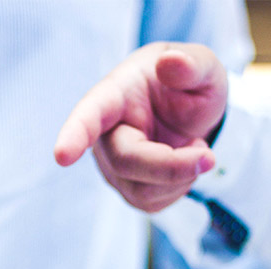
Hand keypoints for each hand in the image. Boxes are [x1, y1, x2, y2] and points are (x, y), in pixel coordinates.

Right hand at [54, 42, 227, 212]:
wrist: (188, 114)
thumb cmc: (186, 85)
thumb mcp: (202, 66)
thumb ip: (192, 64)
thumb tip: (171, 63)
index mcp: (113, 96)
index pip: (88, 116)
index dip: (74, 136)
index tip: (62, 156)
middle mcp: (104, 136)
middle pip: (126, 162)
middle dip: (171, 166)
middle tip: (209, 157)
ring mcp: (112, 167)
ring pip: (141, 189)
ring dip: (181, 175)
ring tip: (194, 147)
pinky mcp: (127, 190)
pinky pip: (152, 203)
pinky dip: (180, 187)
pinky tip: (182, 164)